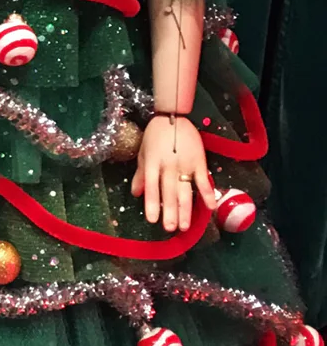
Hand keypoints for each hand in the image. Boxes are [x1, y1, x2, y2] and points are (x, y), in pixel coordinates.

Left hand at [131, 115, 217, 232]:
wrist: (173, 117)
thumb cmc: (155, 136)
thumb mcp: (143, 153)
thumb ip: (140, 174)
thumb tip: (135, 193)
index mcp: (152, 164)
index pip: (151, 187)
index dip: (152, 204)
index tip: (152, 220)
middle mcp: (168, 166)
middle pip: (169, 193)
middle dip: (170, 212)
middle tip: (170, 229)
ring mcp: (185, 164)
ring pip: (185, 190)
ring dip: (185, 209)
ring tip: (185, 226)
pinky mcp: (199, 161)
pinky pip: (204, 180)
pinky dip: (207, 193)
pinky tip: (210, 207)